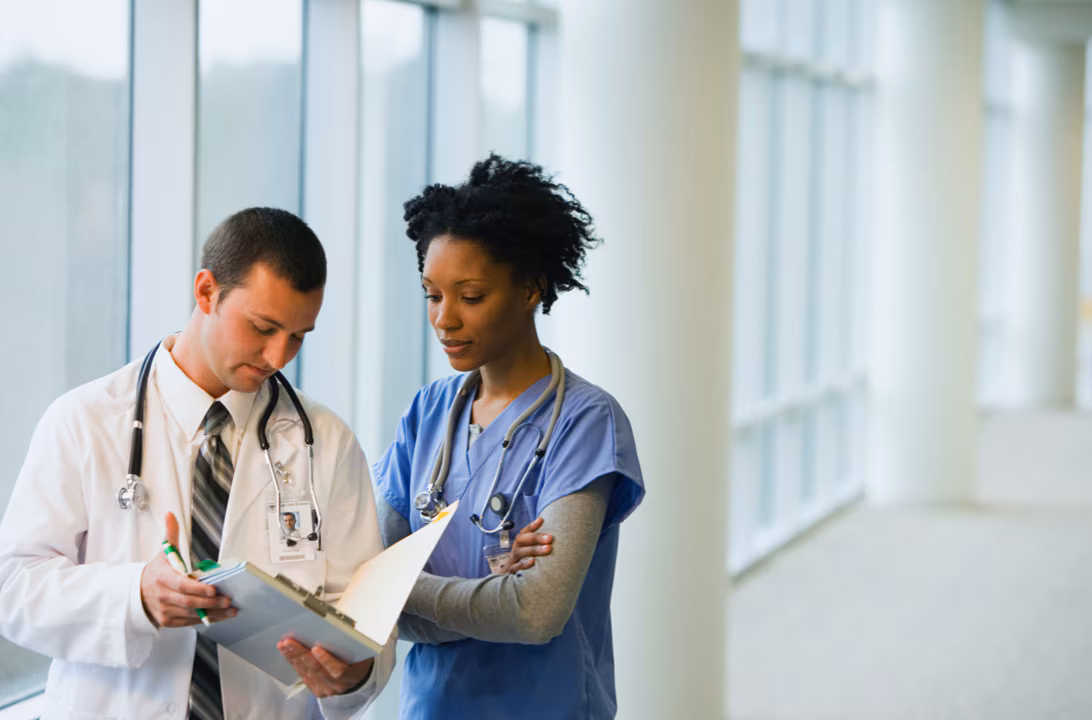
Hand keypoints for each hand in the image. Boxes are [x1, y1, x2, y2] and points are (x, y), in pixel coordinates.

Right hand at [139, 512, 234, 627]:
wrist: (138, 592)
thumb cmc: (156, 572)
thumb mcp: (162, 552)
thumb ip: (170, 535)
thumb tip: (170, 515)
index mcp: (163, 578)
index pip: (182, 585)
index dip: (198, 589)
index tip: (214, 589)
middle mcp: (163, 596)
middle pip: (189, 602)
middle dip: (210, 602)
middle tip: (228, 600)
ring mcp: (165, 610)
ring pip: (191, 614)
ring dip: (213, 613)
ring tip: (231, 609)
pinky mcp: (168, 621)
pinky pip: (189, 622)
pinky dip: (206, 620)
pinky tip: (221, 616)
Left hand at [278, 637, 373, 696]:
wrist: (358, 678)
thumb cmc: (359, 660)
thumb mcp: (361, 651)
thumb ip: (349, 643)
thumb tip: (334, 627)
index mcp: (351, 675)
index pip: (338, 671)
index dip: (326, 660)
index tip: (316, 648)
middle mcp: (338, 686)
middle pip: (317, 670)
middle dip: (301, 654)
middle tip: (289, 642)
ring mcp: (326, 690)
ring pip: (307, 673)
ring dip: (293, 657)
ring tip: (284, 645)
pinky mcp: (317, 690)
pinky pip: (303, 676)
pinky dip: (294, 663)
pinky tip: (287, 653)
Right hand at [508, 517, 553, 572]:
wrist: (511, 579)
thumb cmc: (526, 562)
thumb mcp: (531, 550)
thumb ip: (539, 542)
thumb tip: (551, 534)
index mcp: (521, 542)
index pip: (525, 531)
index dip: (532, 525)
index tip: (541, 520)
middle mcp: (516, 549)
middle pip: (523, 539)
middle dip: (536, 537)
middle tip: (550, 538)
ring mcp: (513, 559)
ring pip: (521, 552)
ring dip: (534, 550)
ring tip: (547, 549)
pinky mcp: (512, 571)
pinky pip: (516, 567)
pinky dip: (524, 564)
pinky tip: (533, 562)